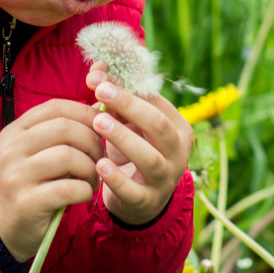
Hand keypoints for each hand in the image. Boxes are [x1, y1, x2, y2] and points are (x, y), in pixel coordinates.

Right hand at [0, 100, 104, 260]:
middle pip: (65, 128)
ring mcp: (16, 176)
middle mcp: (11, 150)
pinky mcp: (26, 203)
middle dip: (93, 141)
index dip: (85, 113)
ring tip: (93, 179)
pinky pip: (68, 188)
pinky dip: (85, 190)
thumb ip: (58, 133)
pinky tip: (84, 194)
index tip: (102, 127)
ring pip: (68, 156)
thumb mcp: (32, 152)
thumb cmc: (27, 184)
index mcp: (14, 132)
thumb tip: (101, 111)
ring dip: (91, 168)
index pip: (55, 107)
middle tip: (101, 158)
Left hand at [86, 68, 194, 225]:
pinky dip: (117, 178)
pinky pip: (134, 191)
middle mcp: (178, 152)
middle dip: (131, 106)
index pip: (156, 101)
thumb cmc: (133, 150)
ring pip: (151, 158)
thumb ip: (114, 97)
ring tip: (98, 122)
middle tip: (101, 91)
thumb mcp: (127, 123)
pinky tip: (99, 164)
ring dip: (124, 138)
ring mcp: (165, 179)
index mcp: (177, 127)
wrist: (140, 200)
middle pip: (159, 126)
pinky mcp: (148, 202)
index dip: (128, 86)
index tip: (99, 76)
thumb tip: (95, 71)